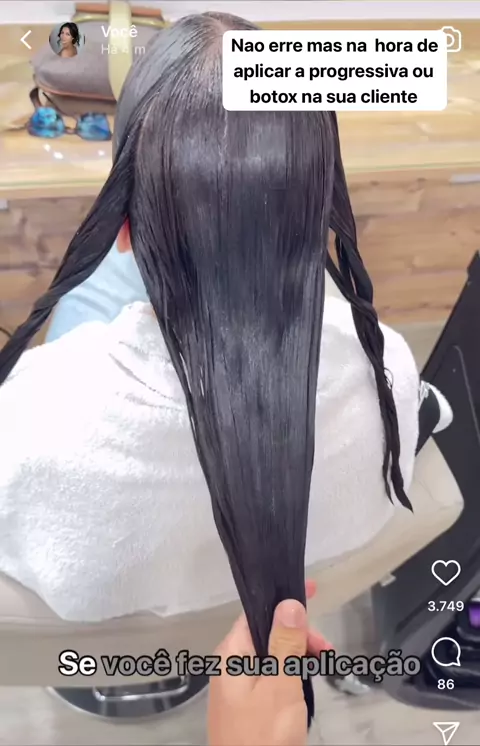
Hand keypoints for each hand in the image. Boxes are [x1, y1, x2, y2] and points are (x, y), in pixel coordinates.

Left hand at [208, 581, 329, 745]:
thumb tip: (289, 601)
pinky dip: (290, 674)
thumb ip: (284, 644)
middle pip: (267, 633)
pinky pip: (271, 676)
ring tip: (323, 664)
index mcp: (232, 654)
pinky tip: (306, 682)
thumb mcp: (279, 686)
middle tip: (327, 649)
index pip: (258, 611)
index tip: (314, 589)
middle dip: (298, 634)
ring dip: (297, 654)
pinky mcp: (248, 706)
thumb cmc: (263, 735)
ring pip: (272, 656)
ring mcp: (238, 687)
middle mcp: (231, 665)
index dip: (285, 599)